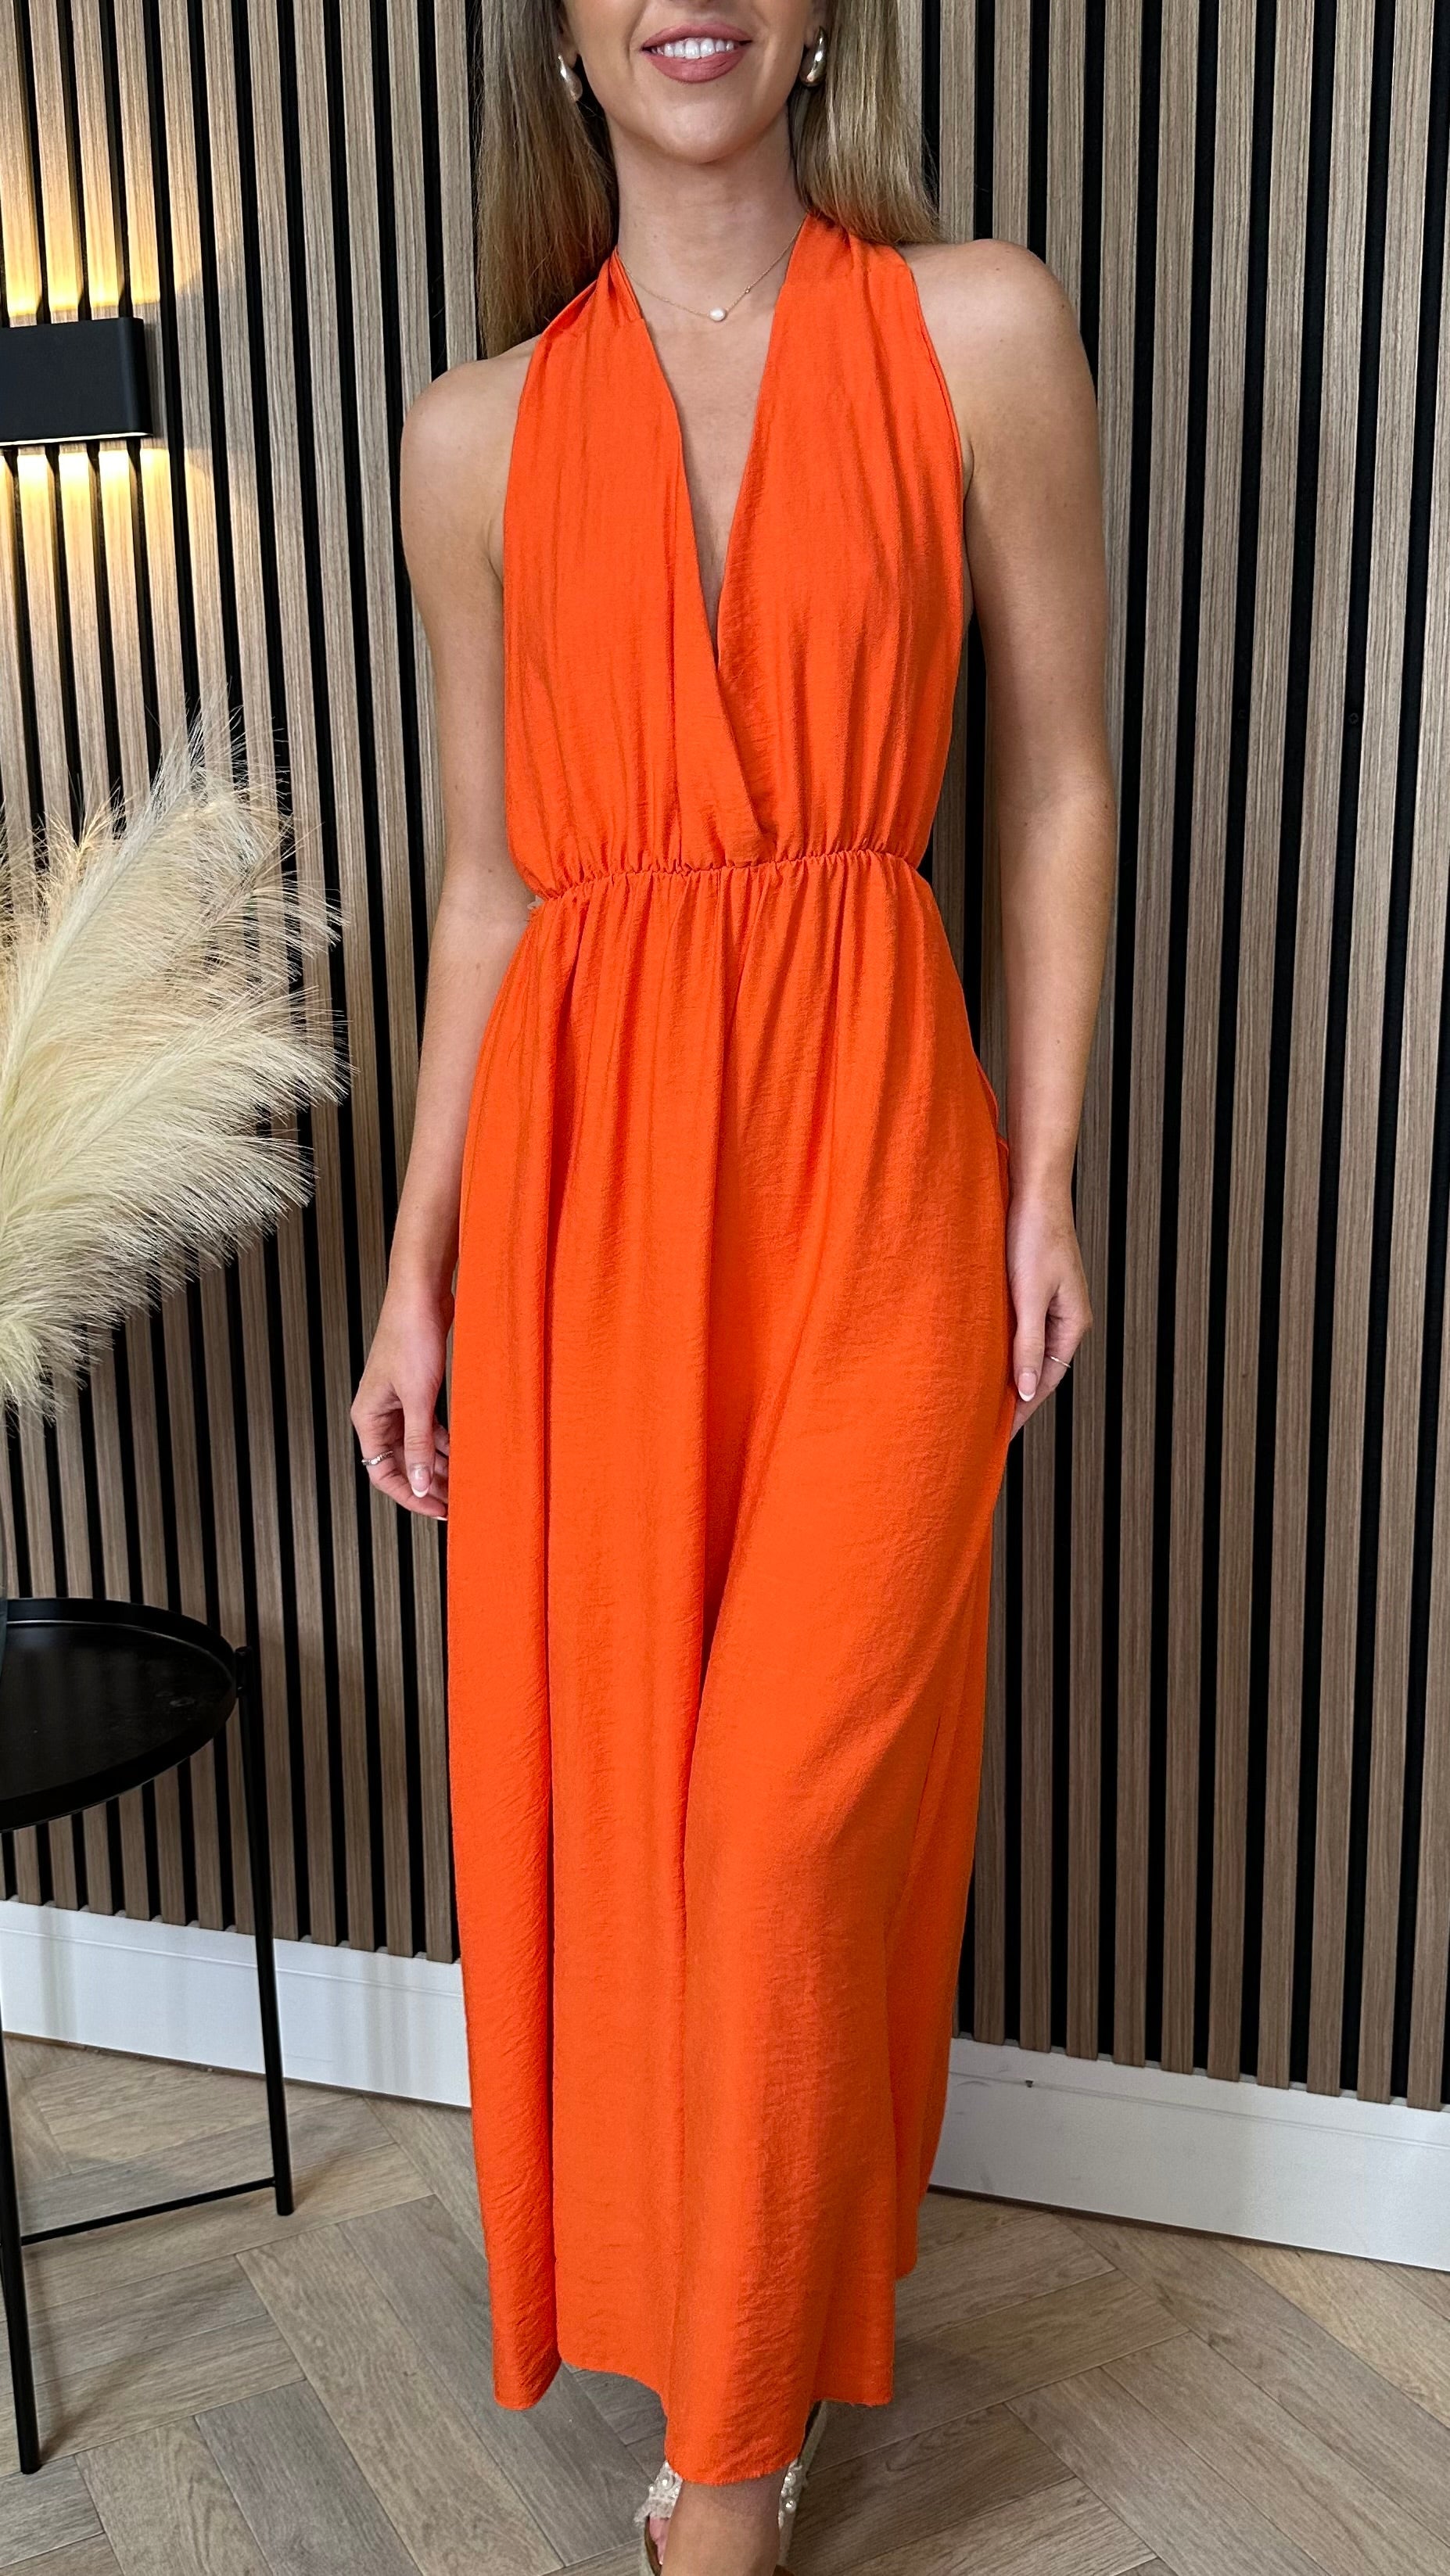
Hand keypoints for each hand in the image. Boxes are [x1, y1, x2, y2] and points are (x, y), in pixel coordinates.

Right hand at [351, 1272, 451, 1518]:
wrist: (422, 1295)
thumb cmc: (411, 1337)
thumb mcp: (419, 1398)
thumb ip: (419, 1444)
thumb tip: (421, 1485)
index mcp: (368, 1418)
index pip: (383, 1473)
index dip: (410, 1495)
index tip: (436, 1510)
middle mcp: (379, 1413)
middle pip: (401, 1462)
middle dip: (428, 1484)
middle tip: (456, 1502)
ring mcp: (398, 1403)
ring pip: (417, 1447)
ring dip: (439, 1465)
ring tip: (465, 1482)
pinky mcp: (417, 1391)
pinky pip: (428, 1428)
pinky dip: (444, 1443)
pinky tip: (463, 1454)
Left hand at [1005, 1177, 1090, 1437]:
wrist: (1034, 1190)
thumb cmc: (1034, 1237)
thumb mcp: (1029, 1295)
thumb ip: (1027, 1343)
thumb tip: (1028, 1391)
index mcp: (1072, 1325)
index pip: (1046, 1381)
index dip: (1023, 1409)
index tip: (999, 1435)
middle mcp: (1065, 1319)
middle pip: (1039, 1370)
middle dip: (1016, 1397)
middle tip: (984, 1426)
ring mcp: (1050, 1304)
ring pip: (1027, 1350)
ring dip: (1007, 1372)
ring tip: (979, 1399)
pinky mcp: (1033, 1289)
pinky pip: (1019, 1330)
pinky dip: (1002, 1347)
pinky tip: (981, 1356)